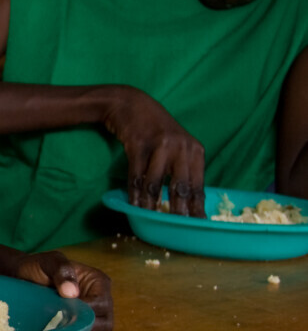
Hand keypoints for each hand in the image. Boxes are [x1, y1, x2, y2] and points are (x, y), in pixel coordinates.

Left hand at [12, 251, 114, 330]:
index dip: (86, 312)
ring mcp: (95, 315)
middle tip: (61, 326)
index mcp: (98, 282)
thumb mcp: (49, 262)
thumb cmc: (38, 267)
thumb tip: (72, 292)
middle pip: (105, 323)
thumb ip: (62, 272)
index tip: (65, 312)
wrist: (23, 277)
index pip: (102, 304)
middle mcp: (102, 300)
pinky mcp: (86, 327)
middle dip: (84, 328)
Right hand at [102, 87, 205, 216]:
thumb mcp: (177, 145)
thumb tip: (187, 201)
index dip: (197, 206)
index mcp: (195, 150)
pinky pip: (136, 173)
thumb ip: (183, 168)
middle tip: (178, 226)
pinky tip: (134, 203)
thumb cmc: (155, 129)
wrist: (131, 104)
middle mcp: (181, 146)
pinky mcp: (138, 143)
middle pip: (180, 185)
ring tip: (150, 216)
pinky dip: (134, 191)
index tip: (198, 224)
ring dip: (151, 202)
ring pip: (155, 181)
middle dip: (179, 208)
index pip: (198, 184)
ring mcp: (159, 144)